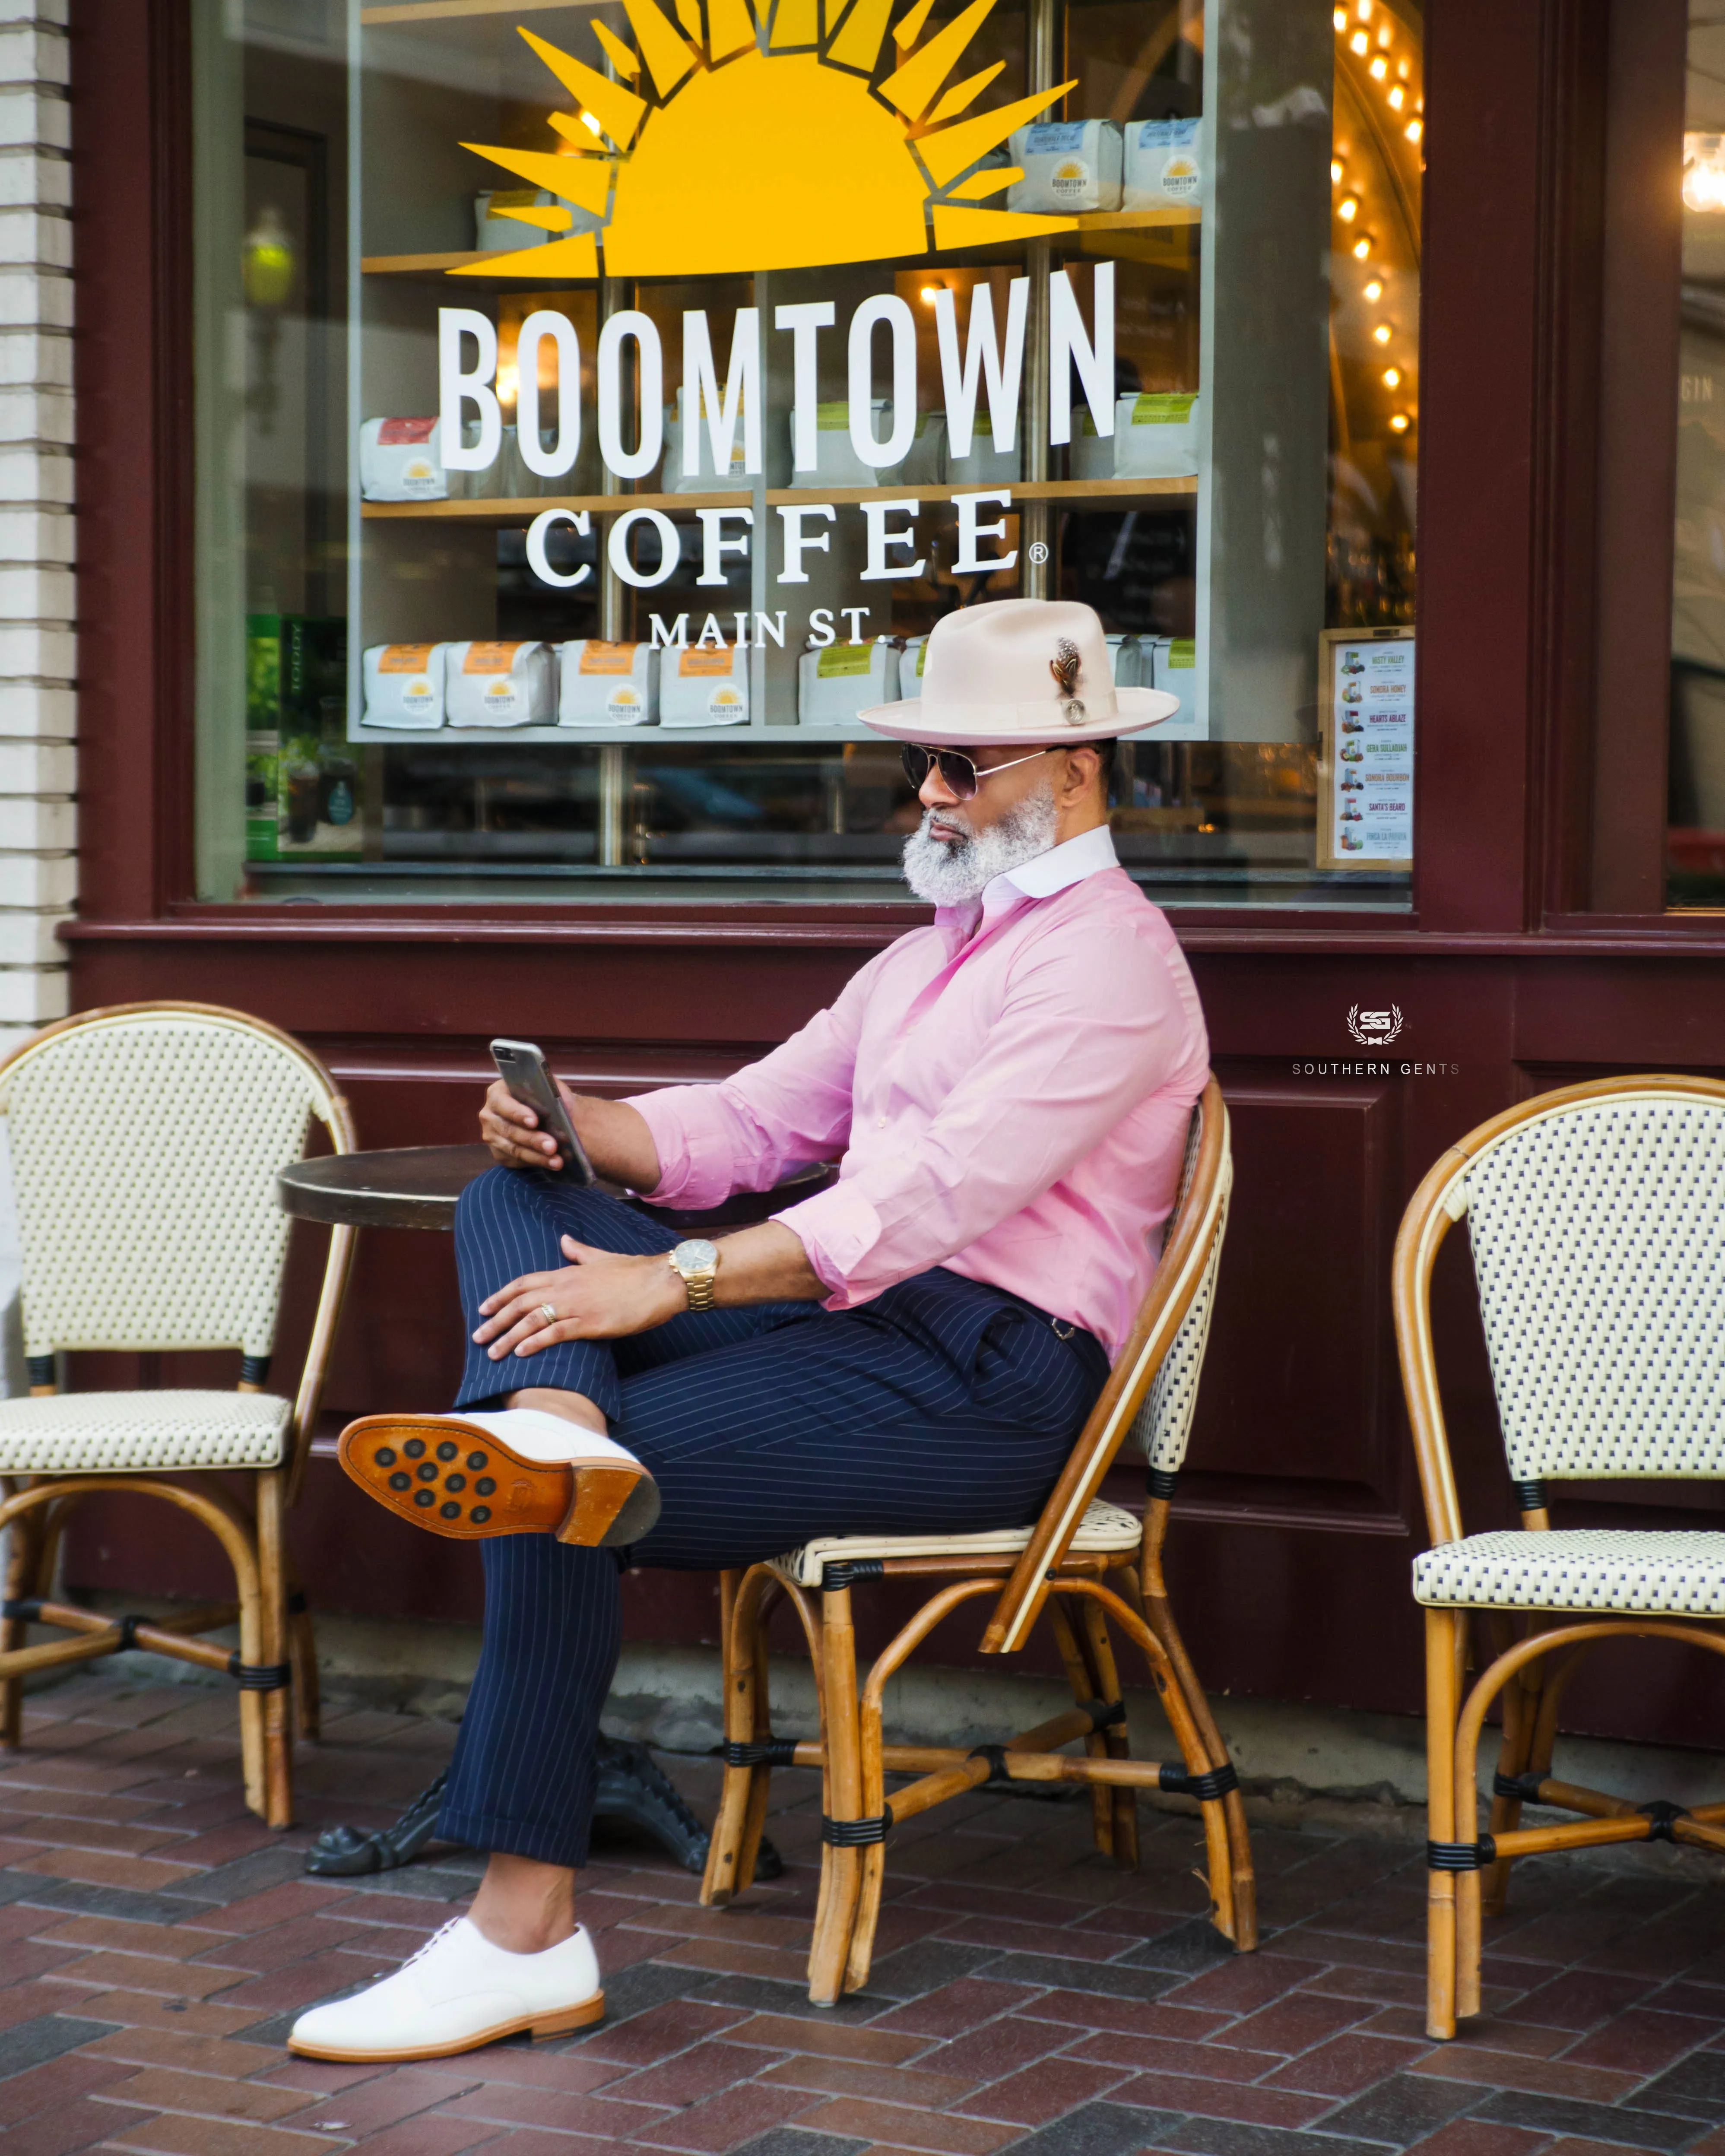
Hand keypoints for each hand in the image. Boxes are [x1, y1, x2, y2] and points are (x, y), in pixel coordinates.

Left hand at [474, 1236, 686, 1358]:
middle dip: (495, 1320)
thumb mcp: (602, 1257)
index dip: (501, 1296)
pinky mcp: (591, 1323)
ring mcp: (577, 1305)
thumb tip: (564, 1240)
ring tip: (492, 1353)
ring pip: (532, 1320)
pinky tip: (521, 1353)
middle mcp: (566, 1287)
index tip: (483, 1308)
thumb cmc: (635, 1271)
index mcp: (567, 1272)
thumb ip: (579, 1251)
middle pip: (520, 1303)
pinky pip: (556, 1333)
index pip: (524, 1283)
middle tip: (477, 1337)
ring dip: (508, 1337)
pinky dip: (535, 1342)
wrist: (662, 1281)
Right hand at [480, 1077, 573, 1170]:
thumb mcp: (550, 1089)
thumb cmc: (546, 1099)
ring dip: (537, 1156)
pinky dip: (536, 1162)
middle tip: (552, 1146)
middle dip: (532, 1139)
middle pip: (509, 1129)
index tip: (535, 1122)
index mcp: (498, 1093)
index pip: (503, 1102)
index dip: (518, 1113)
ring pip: (513, 1149)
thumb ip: (551, 1093)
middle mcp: (489, 1114)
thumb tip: (557, 1103)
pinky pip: (515, 1161)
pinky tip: (552, 1163)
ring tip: (557, 1160)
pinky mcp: (499, 1153)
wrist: (547, 1117)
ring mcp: (492, 1136)